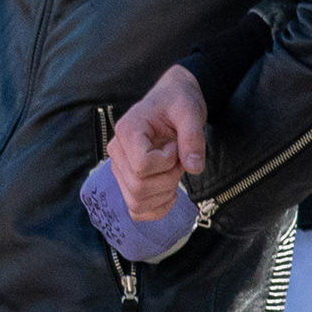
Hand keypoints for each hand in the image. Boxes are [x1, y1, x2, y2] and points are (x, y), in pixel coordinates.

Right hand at [109, 65, 208, 220]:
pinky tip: (171, 192)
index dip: (167, 162)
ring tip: (174, 171)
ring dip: (164, 194)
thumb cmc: (178, 102)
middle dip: (169, 179)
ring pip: (136, 202)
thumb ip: (192, 137)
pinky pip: (137, 209)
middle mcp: (117, 151)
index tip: (176, 146)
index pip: (142, 166)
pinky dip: (157, 208)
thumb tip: (194, 168)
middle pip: (138, 187)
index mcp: (127, 130)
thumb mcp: (190, 111)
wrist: (173, 101)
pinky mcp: (128, 181)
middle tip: (180, 160)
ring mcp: (120, 169)